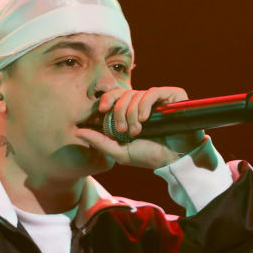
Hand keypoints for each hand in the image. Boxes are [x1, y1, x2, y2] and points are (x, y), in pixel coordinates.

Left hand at [73, 86, 205, 168]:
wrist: (174, 160)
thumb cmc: (149, 156)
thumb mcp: (119, 151)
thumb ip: (99, 142)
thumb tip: (77, 132)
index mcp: (132, 111)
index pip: (116, 95)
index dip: (107, 98)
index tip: (102, 109)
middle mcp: (144, 103)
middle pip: (124, 94)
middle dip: (120, 112)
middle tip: (124, 130)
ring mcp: (159, 99)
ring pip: (137, 95)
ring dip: (133, 114)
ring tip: (138, 131)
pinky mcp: (173, 96)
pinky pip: (153, 92)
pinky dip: (145, 104)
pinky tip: (145, 119)